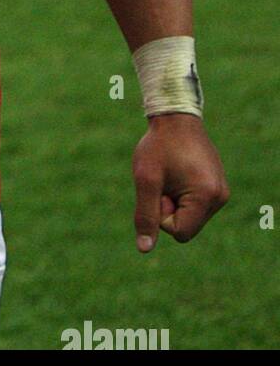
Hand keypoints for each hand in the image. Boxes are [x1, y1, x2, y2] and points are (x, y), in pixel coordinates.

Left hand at [132, 114, 228, 252]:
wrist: (175, 117)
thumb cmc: (158, 145)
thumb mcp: (146, 178)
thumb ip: (145, 214)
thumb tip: (144, 249)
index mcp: (207, 197)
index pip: (179, 232)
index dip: (161, 214)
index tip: (158, 188)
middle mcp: (220, 198)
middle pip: (186, 226)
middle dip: (168, 207)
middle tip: (163, 179)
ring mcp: (221, 193)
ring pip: (189, 216)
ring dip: (174, 200)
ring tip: (171, 173)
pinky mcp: (216, 187)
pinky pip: (194, 205)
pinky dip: (181, 194)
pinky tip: (178, 172)